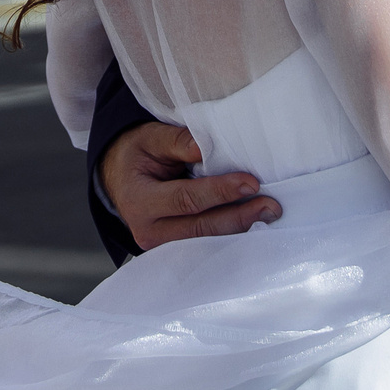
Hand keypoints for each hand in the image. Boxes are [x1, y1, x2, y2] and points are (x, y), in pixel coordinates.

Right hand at [98, 121, 279, 249]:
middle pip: (200, 227)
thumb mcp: (149, 138)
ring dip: (239, 227)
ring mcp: (160, 246)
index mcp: (139, 200)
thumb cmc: (137, 154)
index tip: (251, 182)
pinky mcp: (173, 250)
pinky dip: (229, 233)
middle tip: (271, 206)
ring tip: (269, 214)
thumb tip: (205, 147)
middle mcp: (147, 231)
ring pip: (206, 241)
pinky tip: (253, 223)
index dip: (220, 192)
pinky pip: (205, 243)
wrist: (119, 178)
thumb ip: (176, 141)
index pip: (185, 199)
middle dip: (238, 216)